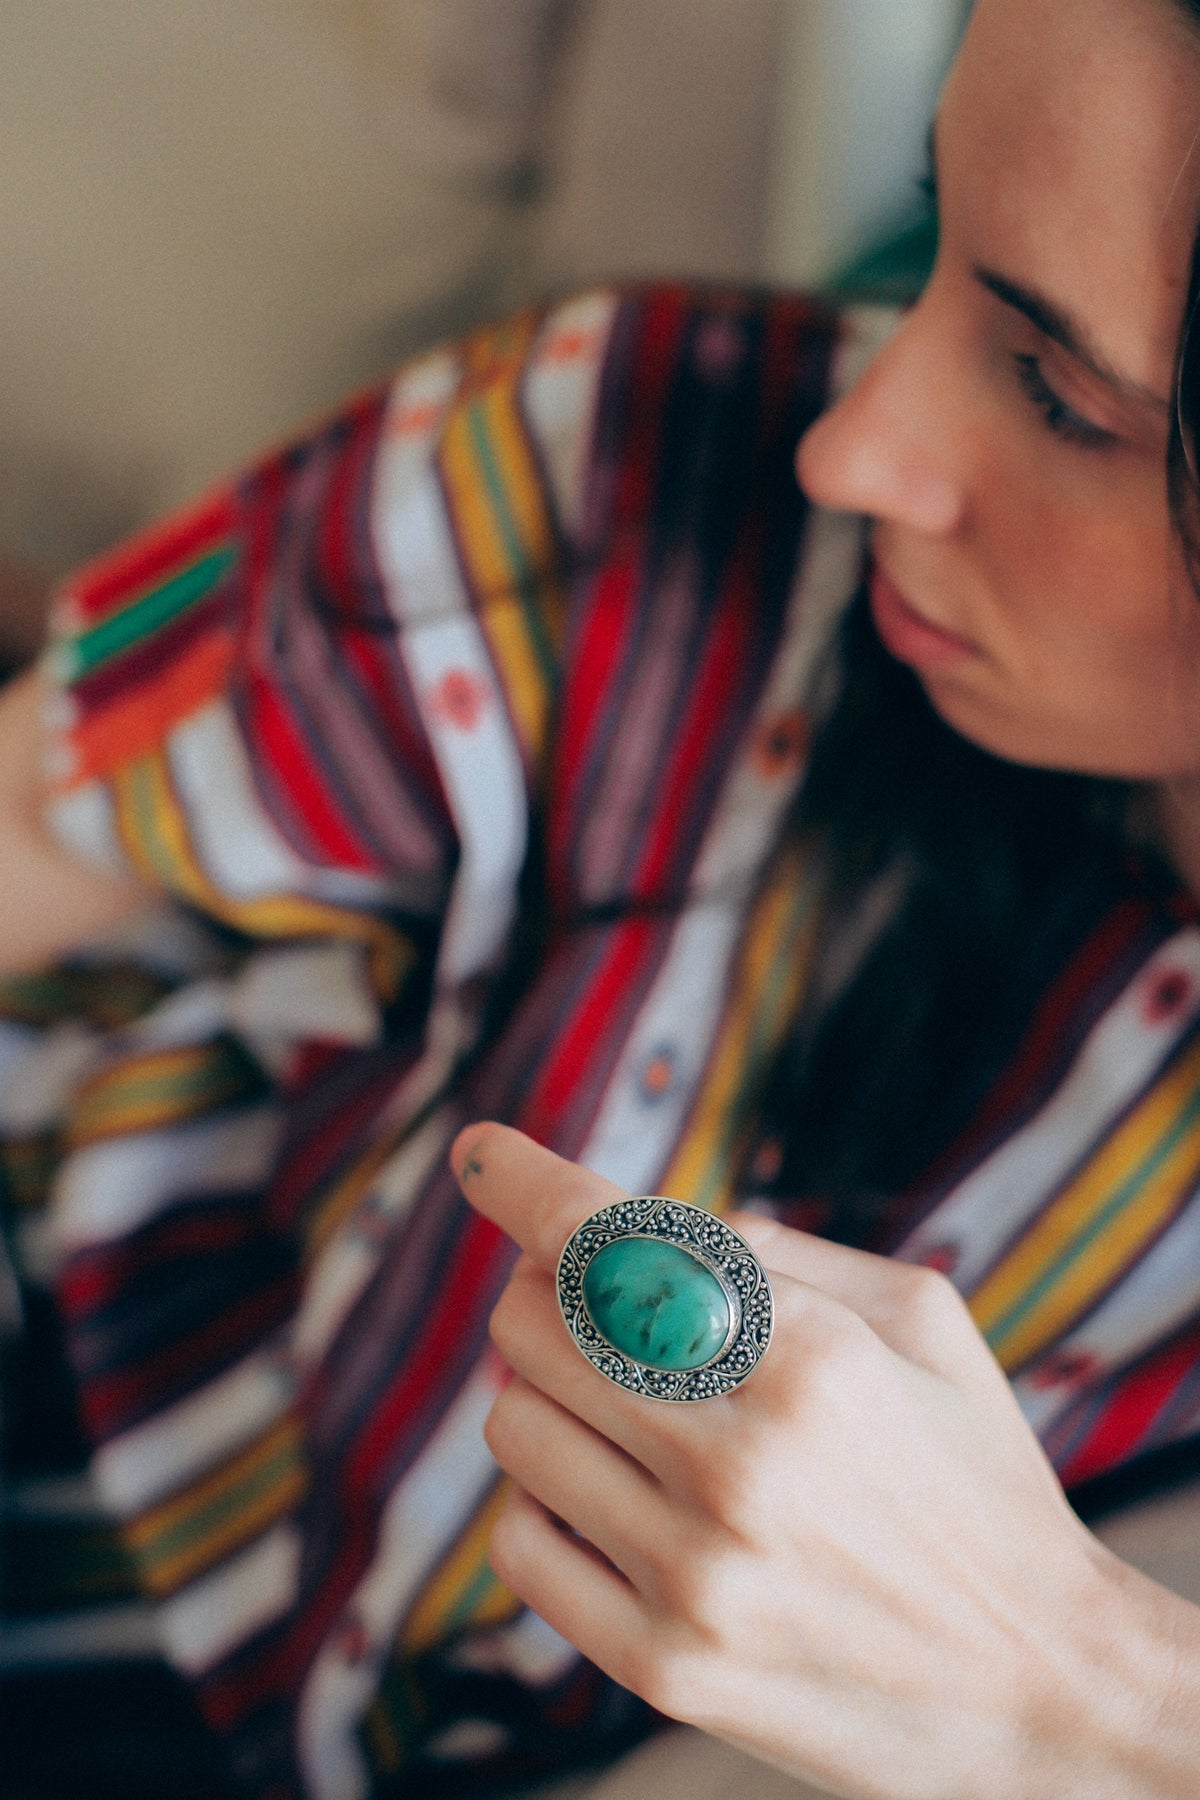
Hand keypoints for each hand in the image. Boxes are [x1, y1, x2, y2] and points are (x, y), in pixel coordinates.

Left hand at [452, 1123, 1188, 1799]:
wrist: (1041, 1688)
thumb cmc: (975, 1476)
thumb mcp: (923, 1321)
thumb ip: (778, 1251)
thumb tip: (634, 1223)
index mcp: (812, 1358)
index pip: (611, 1242)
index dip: (524, 1182)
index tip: (478, 1152)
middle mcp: (742, 1464)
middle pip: (536, 1324)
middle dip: (550, 1293)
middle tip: (599, 1307)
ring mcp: (696, 1576)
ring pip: (515, 1426)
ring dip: (552, 1398)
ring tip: (634, 1416)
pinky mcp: (664, 1667)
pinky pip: (519, 1543)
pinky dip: (548, 1502)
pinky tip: (619, 1501)